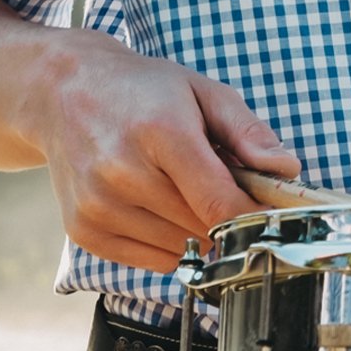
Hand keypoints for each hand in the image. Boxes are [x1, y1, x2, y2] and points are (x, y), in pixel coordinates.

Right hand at [29, 30, 301, 271]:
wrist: (63, 91)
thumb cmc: (142, 89)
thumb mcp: (201, 91)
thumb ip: (247, 132)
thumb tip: (287, 170)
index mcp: (162, 132)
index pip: (220, 202)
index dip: (253, 216)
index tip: (269, 215)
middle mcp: (125, 173)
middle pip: (203, 228)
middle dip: (223, 214)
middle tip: (216, 182)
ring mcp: (99, 205)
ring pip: (180, 250)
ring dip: (193, 229)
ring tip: (178, 186)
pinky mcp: (83, 229)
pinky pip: (150, 261)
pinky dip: (165, 242)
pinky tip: (154, 203)